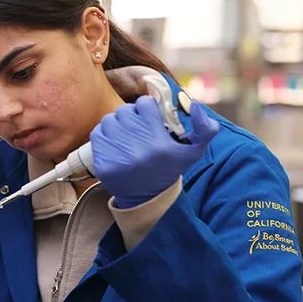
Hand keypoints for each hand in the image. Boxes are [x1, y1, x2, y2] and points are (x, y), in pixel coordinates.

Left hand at [90, 96, 219, 208]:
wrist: (147, 198)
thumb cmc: (169, 169)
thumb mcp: (194, 151)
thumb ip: (205, 128)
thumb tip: (196, 104)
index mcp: (159, 143)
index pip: (144, 104)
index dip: (147, 107)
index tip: (149, 116)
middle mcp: (137, 149)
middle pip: (124, 110)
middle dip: (131, 115)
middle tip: (137, 125)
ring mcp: (117, 156)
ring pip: (109, 120)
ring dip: (117, 123)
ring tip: (126, 134)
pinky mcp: (102, 163)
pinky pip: (97, 134)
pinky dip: (105, 135)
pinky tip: (115, 142)